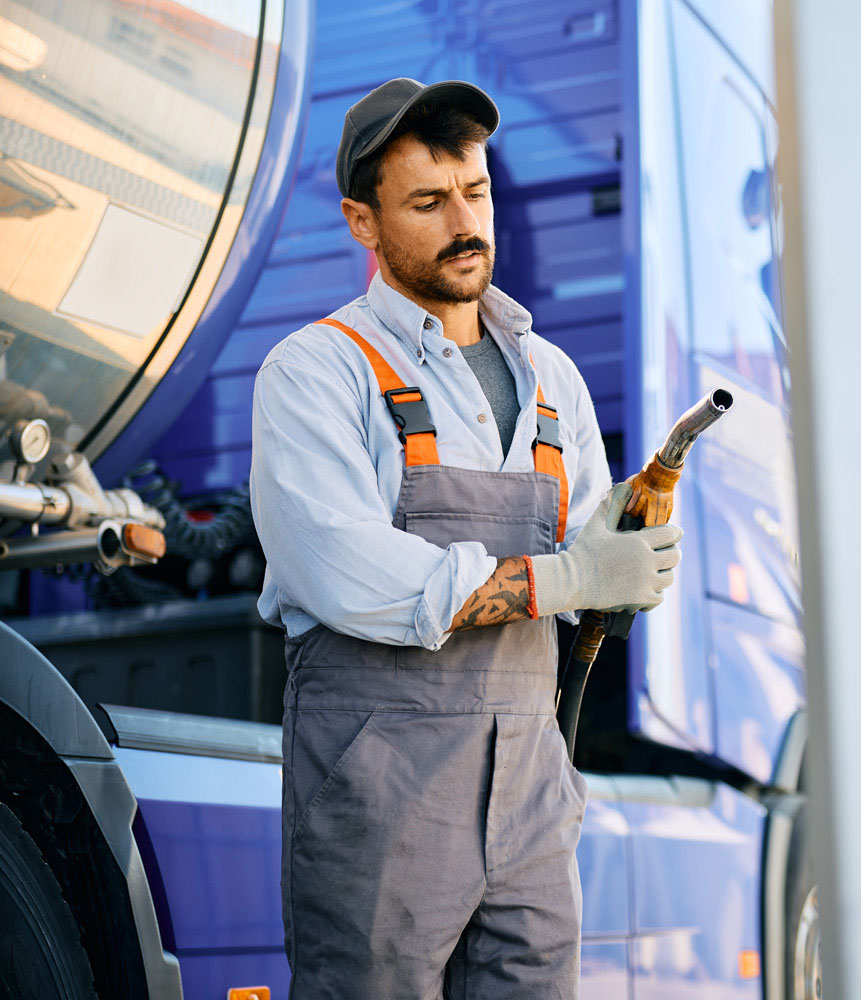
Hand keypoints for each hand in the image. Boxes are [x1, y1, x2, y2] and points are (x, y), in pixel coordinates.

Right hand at [531, 482, 681, 615]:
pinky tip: (646, 588)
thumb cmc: (583, 551)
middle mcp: (646, 561)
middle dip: (671, 552)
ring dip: (665, 573)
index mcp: (638, 541)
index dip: (674, 532)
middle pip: (675, 556)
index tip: (672, 533)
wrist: (570, 582)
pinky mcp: (640, 599)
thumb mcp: (597, 524)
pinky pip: (660, 596)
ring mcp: (645, 582)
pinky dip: (656, 592)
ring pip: (670, 577)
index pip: (671, 533)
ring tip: (656, 570)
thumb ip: (613, 504)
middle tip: (664, 552)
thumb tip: (624, 485)